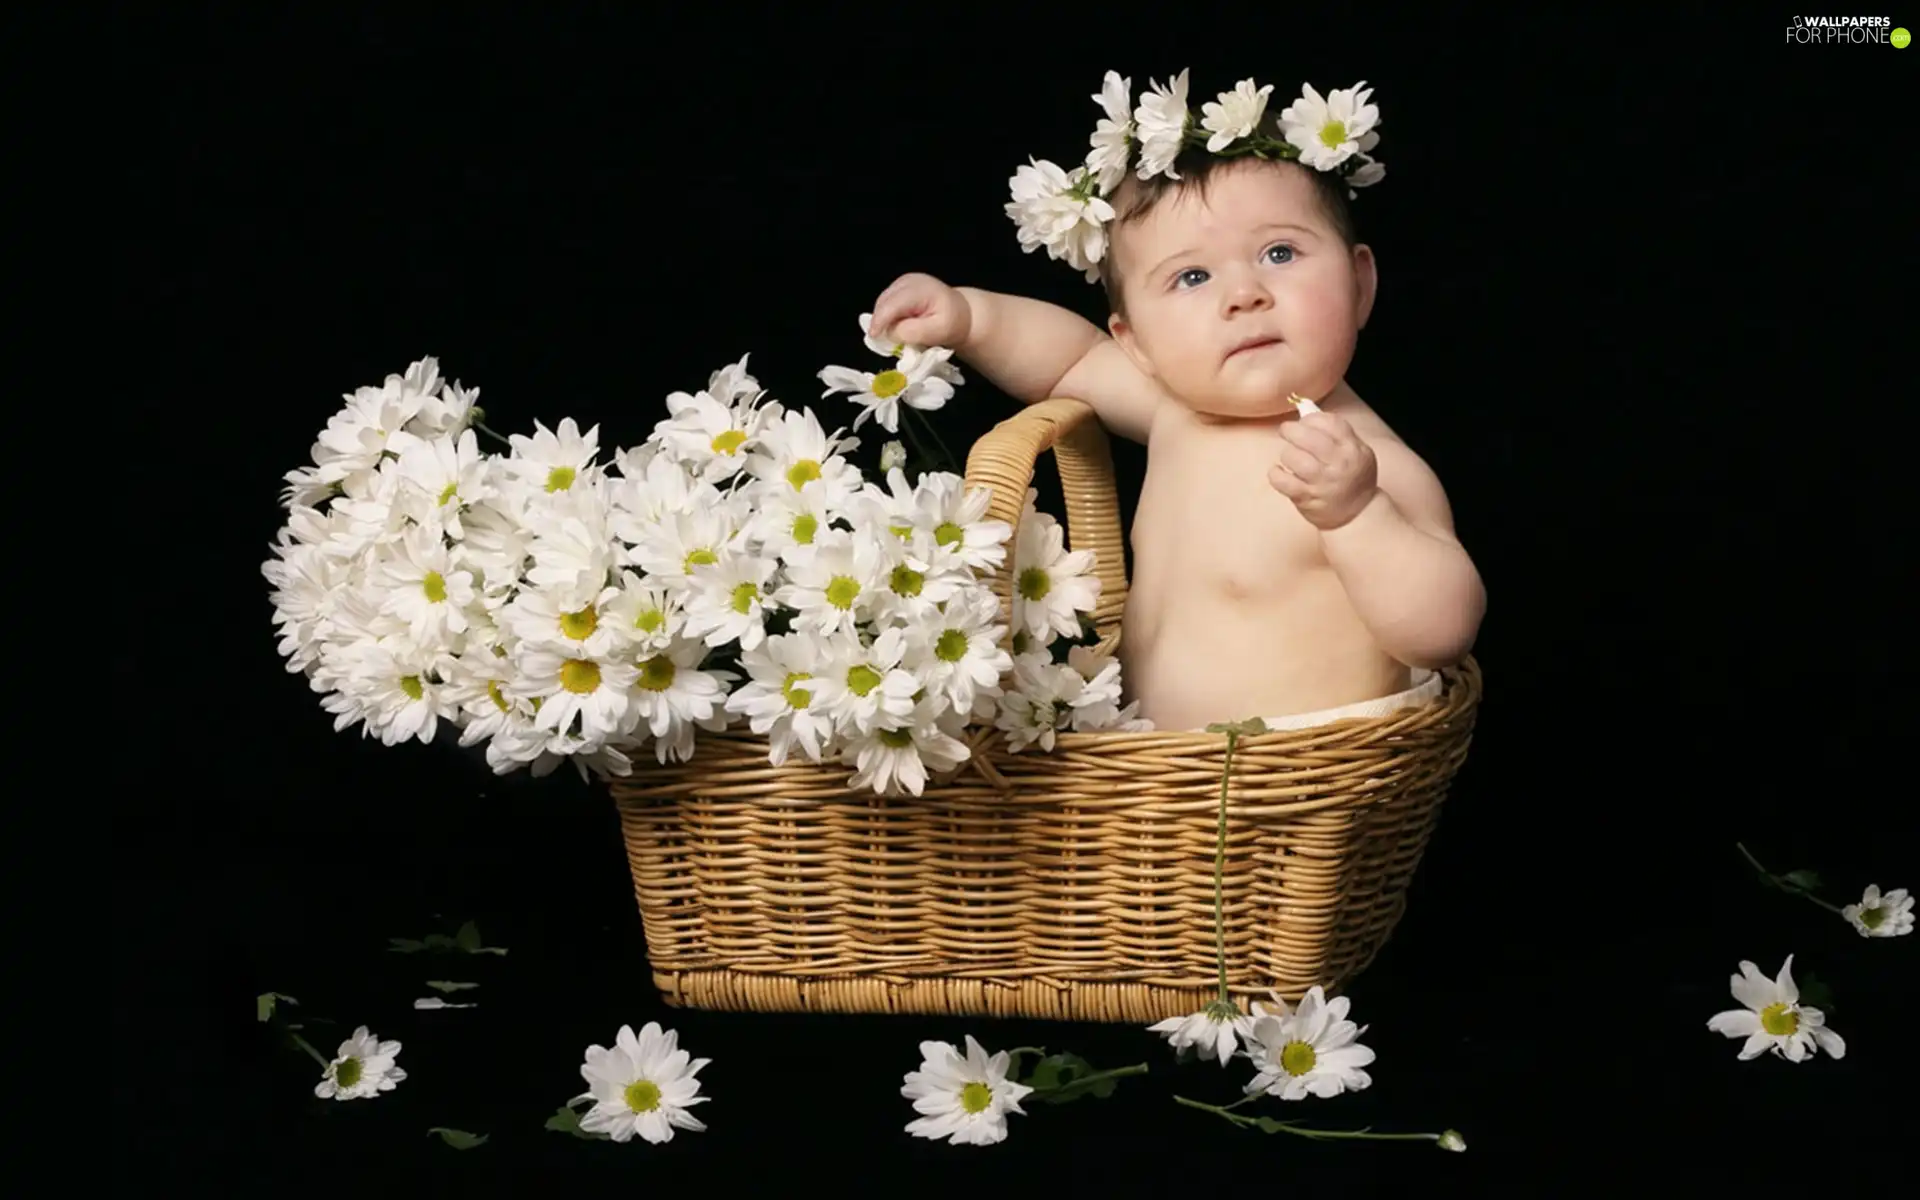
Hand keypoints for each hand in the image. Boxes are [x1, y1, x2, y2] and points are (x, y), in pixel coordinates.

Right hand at [867, 272, 972, 350]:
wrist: (962, 312)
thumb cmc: (953, 323)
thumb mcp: (938, 331)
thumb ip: (912, 332)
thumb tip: (889, 333)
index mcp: (920, 289)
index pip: (893, 304)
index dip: (880, 320)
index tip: (874, 337)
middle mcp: (908, 281)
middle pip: (884, 302)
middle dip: (881, 322)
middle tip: (886, 343)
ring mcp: (902, 282)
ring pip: (882, 303)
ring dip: (884, 320)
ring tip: (895, 335)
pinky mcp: (900, 287)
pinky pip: (886, 303)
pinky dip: (887, 316)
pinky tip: (897, 326)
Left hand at [1267, 411, 1380, 530]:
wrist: (1357, 515)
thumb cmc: (1353, 479)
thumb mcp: (1356, 452)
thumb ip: (1336, 433)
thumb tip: (1306, 411)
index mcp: (1353, 449)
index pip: (1330, 423)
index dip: (1312, 418)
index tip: (1304, 421)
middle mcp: (1339, 464)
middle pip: (1308, 437)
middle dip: (1291, 430)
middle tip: (1286, 431)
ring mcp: (1322, 482)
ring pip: (1293, 457)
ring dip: (1286, 453)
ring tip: (1289, 457)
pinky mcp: (1306, 498)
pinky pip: (1282, 481)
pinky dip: (1275, 474)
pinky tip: (1279, 472)